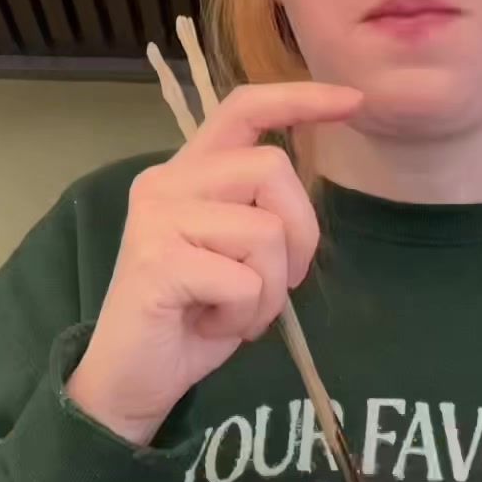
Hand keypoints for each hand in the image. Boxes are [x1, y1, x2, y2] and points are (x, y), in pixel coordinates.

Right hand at [65, 79, 362, 445]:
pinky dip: (245, 315)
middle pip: (272, 167)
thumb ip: (258, 214)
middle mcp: (166, 182)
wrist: (129, 381)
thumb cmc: (188, 321)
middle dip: (301, 231)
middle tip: (279, 283)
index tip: (353, 102)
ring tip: (235, 312)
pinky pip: (244, 280)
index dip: (300, 99)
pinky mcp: (158, 260)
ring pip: (265, 230)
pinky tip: (213, 327)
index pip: (243, 109)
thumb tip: (303, 201)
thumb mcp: (234, 256)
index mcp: (186, 174)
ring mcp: (157, 218)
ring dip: (270, 288)